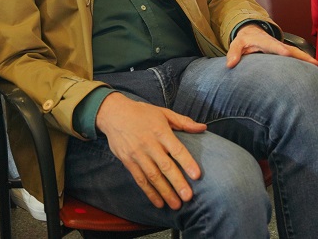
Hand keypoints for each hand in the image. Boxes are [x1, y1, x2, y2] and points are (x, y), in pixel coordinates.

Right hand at [95, 93, 206, 208]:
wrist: (114, 114)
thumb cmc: (142, 113)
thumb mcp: (163, 113)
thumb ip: (184, 122)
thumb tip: (203, 128)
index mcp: (161, 131)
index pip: (176, 149)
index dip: (187, 162)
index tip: (196, 175)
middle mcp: (149, 144)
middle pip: (165, 166)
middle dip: (177, 183)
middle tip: (188, 197)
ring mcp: (138, 154)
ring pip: (153, 176)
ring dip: (165, 192)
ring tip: (176, 204)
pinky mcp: (128, 162)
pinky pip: (140, 179)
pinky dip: (149, 192)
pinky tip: (159, 202)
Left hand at [226, 23, 317, 67]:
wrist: (251, 32)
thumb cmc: (244, 40)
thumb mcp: (236, 44)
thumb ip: (233, 53)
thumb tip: (230, 64)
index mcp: (265, 42)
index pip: (274, 46)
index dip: (280, 50)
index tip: (287, 54)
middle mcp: (277, 44)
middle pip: (291, 49)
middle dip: (302, 56)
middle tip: (314, 63)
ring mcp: (283, 48)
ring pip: (297, 53)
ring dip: (307, 59)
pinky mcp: (286, 52)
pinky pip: (296, 57)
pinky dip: (305, 62)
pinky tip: (313, 70)